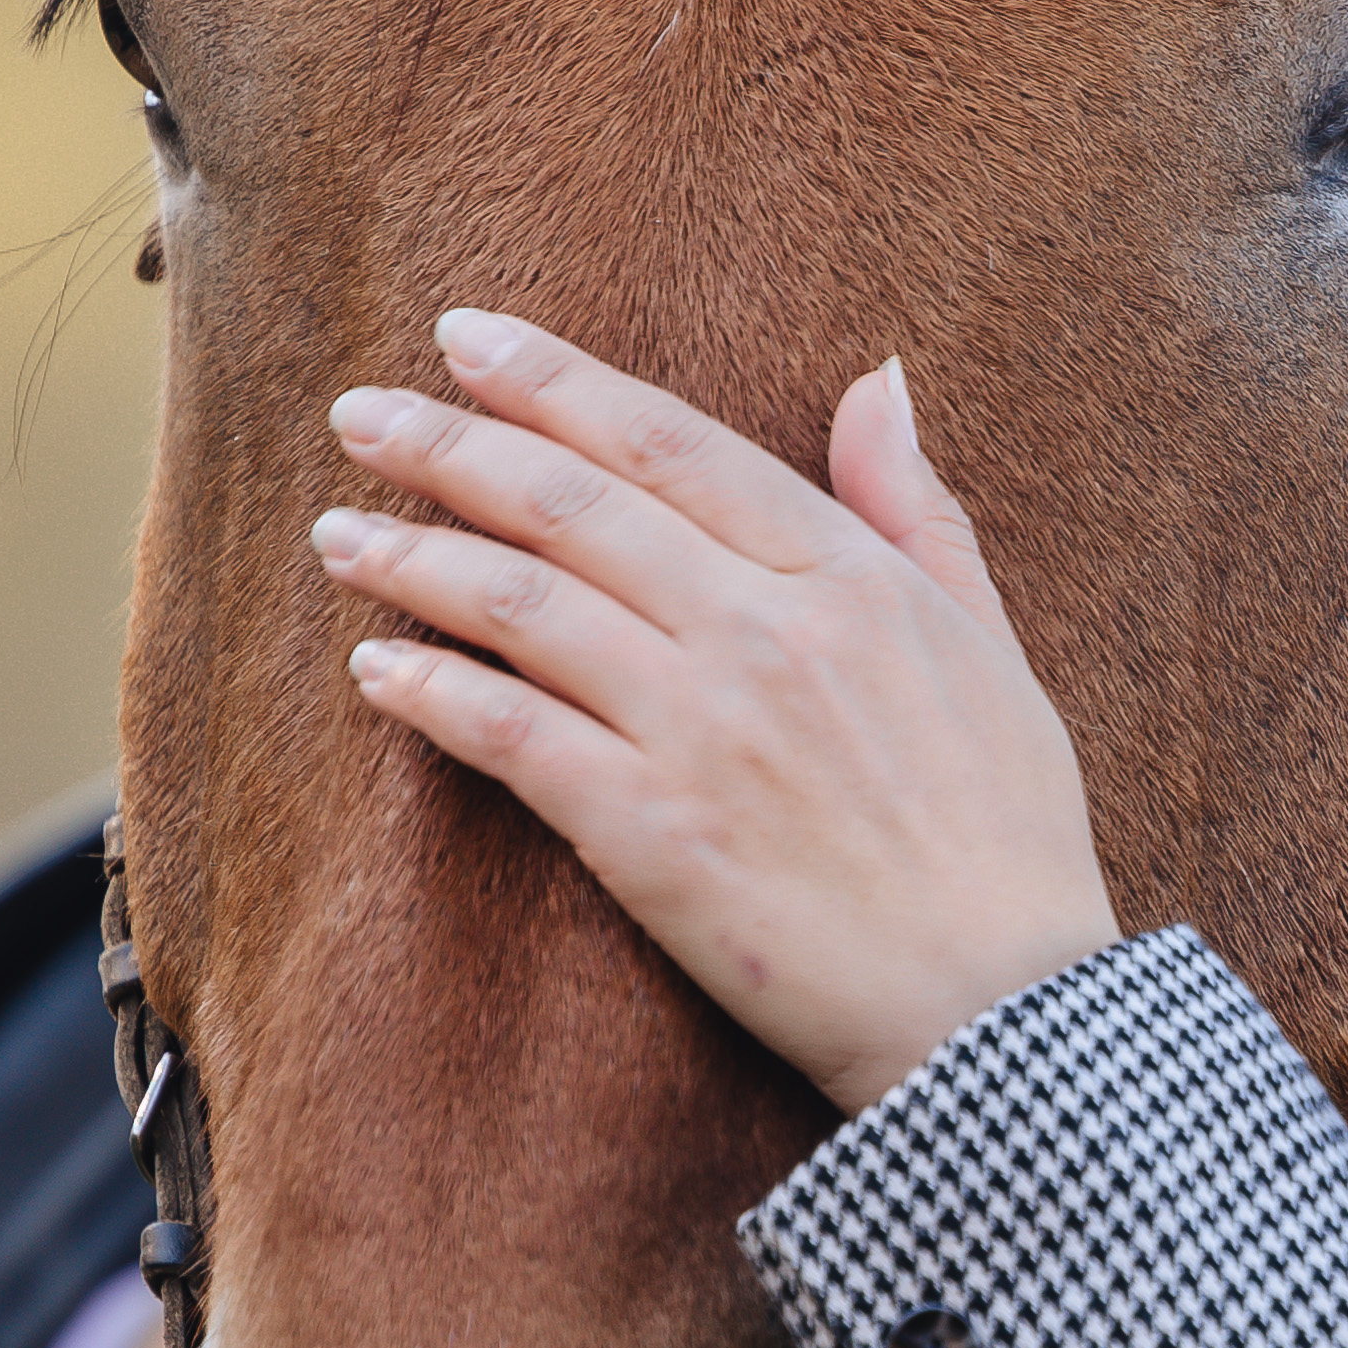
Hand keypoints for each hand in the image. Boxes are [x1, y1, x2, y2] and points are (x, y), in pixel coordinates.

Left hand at [312, 313, 1121, 1110]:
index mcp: (848, 577)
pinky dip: (433, 694)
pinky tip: (374, 668)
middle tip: (361, 414)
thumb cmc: (1008, 834)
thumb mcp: (991, 644)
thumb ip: (917, 509)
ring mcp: (704, 732)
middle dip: (451, 448)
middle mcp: (765, 633)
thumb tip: (878, 379)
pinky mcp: (653, 836)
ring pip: (525, 608)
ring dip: (414, 560)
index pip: (672, 445)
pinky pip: (514, 738)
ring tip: (340, 533)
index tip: (469, 341)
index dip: (557, 383)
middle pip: (574, 507)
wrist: (1005, 1006)